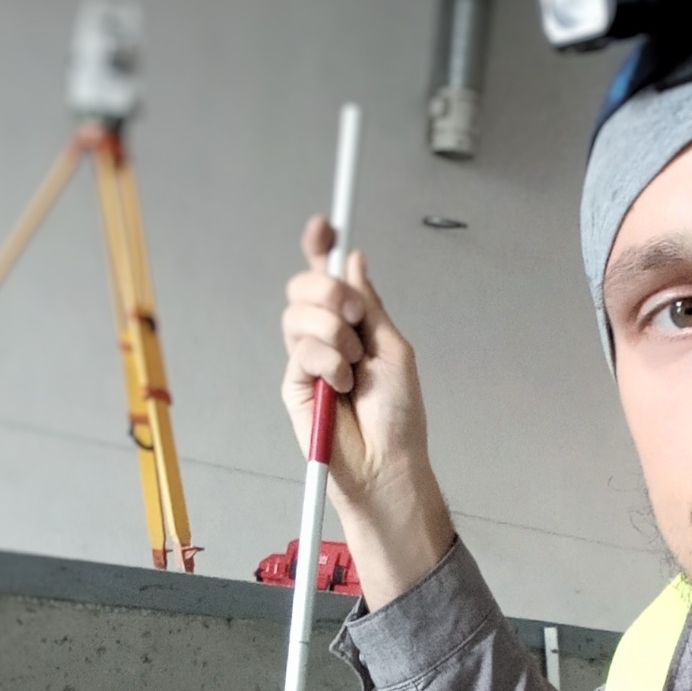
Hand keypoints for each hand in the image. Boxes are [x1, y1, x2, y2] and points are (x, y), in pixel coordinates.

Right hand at [281, 216, 452, 607]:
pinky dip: (326, 363)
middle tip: (356, 318)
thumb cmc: (399, 416)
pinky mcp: (292, 384)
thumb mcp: (394, 349)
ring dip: (333, 334)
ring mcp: (306, 360)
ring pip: (298, 314)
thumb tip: (355, 261)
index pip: (329, 276)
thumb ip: (372, 306)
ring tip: (353, 368)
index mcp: (354, 324)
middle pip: (304, 287)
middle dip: (330, 293)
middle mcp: (326, 337)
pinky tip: (340, 386)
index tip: (325, 227)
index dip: (321, 248)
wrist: (387, 463)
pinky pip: (300, 350)